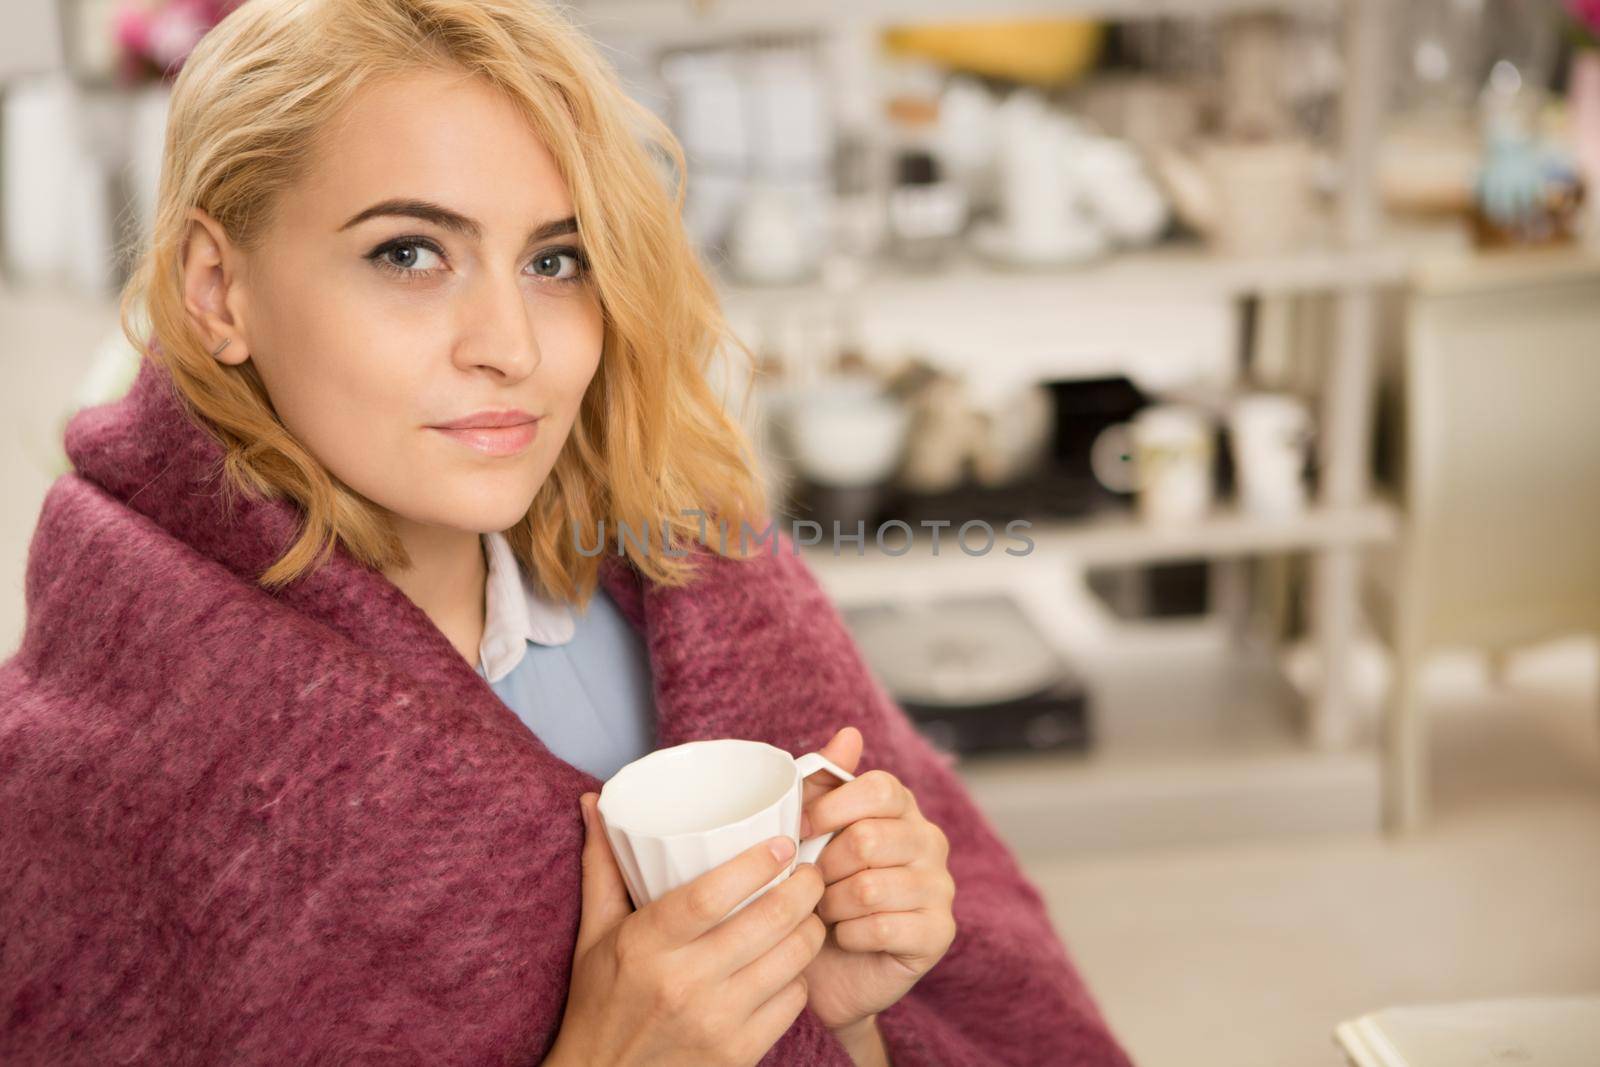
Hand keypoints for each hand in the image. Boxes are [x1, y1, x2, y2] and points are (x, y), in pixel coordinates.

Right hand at [549, 793, 827, 1066]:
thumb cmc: (600, 1002)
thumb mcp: (595, 934)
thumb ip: (602, 866)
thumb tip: (592, 801)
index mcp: (645, 945)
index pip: (710, 895)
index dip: (756, 864)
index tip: (783, 842)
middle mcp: (682, 983)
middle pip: (767, 922)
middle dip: (804, 888)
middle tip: (810, 871)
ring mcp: (715, 1022)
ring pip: (792, 959)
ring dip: (810, 928)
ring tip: (807, 911)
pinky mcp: (739, 1054)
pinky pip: (794, 1001)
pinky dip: (800, 976)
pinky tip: (790, 963)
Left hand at [797, 727, 956, 1034]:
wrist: (824, 968)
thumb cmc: (813, 892)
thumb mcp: (807, 834)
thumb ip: (821, 783)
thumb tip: (849, 734)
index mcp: (901, 807)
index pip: (878, 788)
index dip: (830, 809)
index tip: (797, 831)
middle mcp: (930, 840)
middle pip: (868, 839)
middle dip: (824, 867)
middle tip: (811, 885)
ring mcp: (940, 887)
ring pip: (870, 887)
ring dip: (831, 905)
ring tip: (824, 912)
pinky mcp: (938, 932)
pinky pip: (880, 926)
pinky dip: (848, 935)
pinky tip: (844, 937)